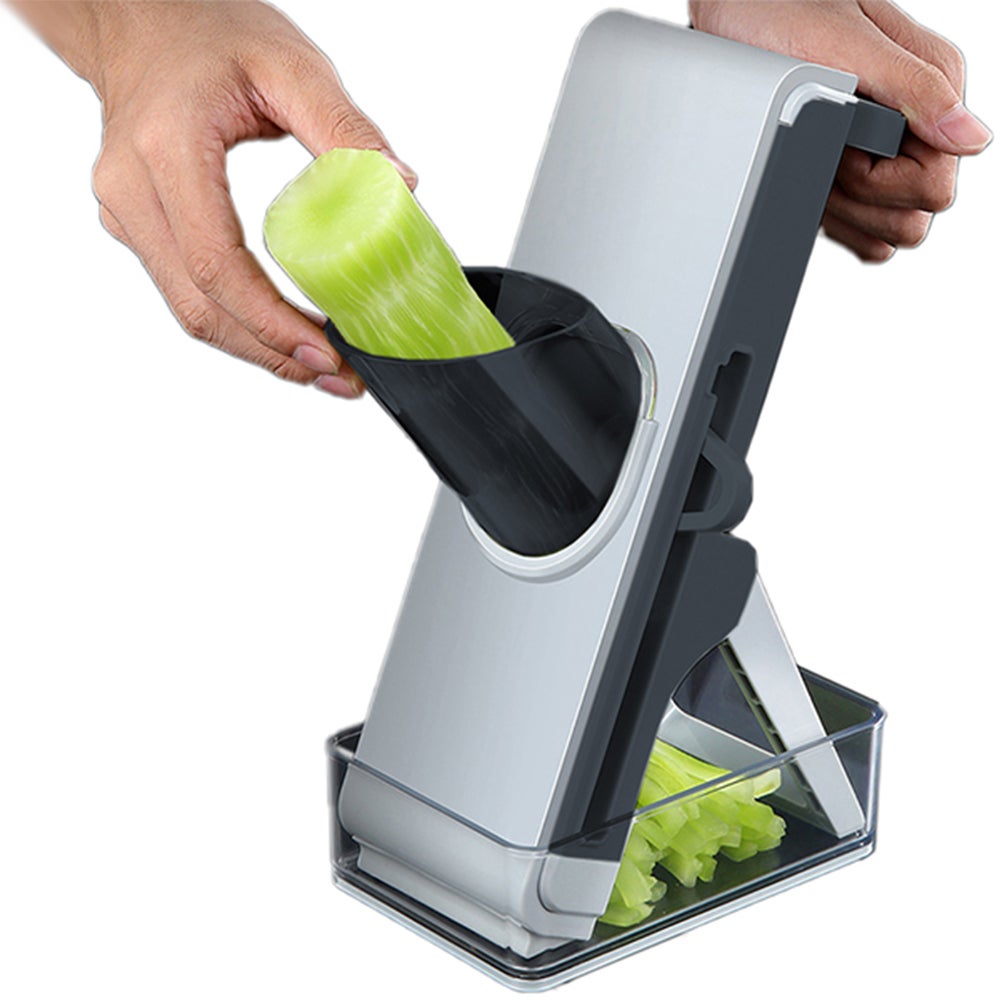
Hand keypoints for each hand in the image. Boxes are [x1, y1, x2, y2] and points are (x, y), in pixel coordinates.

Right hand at [15, 1, 416, 396]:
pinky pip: (185, 291)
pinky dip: (237, 322)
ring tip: (320, 369)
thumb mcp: (291, 64)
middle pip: (199, 307)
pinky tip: (284, 335)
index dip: (272, 322)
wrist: (141, 16)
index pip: (216, 264)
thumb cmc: (209, 31)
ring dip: (257, 349)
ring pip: (189, 310)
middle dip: (273, 354)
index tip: (326, 352)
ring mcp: (125, 213)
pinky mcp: (136, 226)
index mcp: (166, 149)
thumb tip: (402, 190)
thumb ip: (347, 128)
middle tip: (337, 377)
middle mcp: (131, 189)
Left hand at [689, 0, 991, 260]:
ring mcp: (884, 148)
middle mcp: (916, 121)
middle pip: (912, 217)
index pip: (933, 189)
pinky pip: (861, 228)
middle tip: (822, 152)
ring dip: (842, 211)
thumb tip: (971, 139)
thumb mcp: (845, 45)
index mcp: (933, 87)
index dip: (877, 183)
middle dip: (859, 199)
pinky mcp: (850, 167)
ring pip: (885, 230)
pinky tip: (812, 186)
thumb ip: (913, 88)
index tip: (841, 145)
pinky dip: (834, 220)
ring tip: (812, 160)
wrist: (730, 12)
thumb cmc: (778, 12)